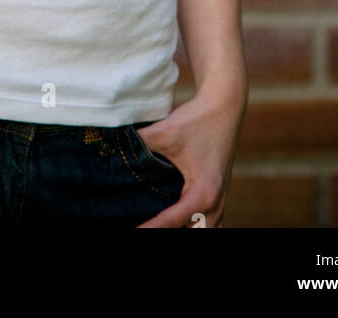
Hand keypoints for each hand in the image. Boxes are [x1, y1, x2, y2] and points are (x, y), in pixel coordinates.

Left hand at [133, 84, 246, 228]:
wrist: (224, 105)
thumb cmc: (196, 119)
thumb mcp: (164, 132)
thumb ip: (139, 145)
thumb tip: (112, 151)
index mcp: (203, 193)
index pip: (171, 222)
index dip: (149, 228)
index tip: (132, 231)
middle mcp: (215, 203)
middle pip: (191, 232)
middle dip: (168, 231)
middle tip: (141, 226)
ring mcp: (220, 201)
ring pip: (204, 231)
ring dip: (184, 228)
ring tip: (156, 223)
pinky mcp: (219, 195)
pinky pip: (209, 223)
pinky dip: (193, 225)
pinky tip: (175, 221)